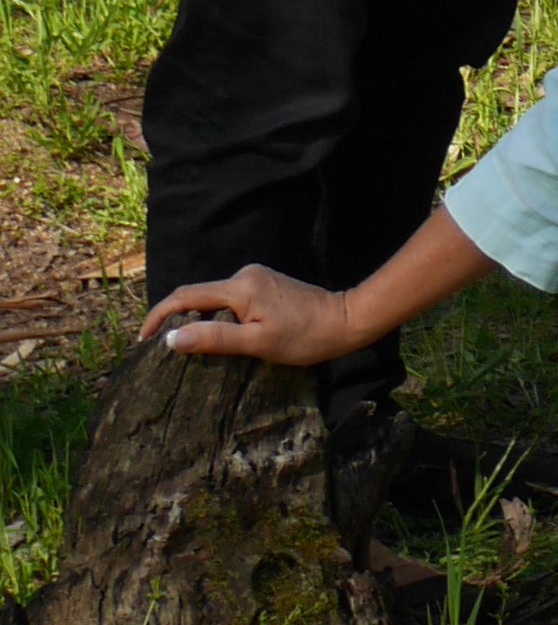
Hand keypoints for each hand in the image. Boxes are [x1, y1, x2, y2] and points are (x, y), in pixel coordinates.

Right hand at [141, 264, 363, 365]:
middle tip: (158, 349)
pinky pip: (229, 300)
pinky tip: (214, 335)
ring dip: (195, 318)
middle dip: (174, 318)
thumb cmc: (305, 336)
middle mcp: (244, 275)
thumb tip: (171, 339)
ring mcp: (256, 278)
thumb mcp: (257, 342)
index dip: (159, 316)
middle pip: (197, 295)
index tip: (143, 341)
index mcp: (240, 286)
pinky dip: (214, 315)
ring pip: (213, 298)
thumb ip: (214, 338)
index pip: (185, 295)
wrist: (347, 320)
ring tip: (183, 346)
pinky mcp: (265, 286)